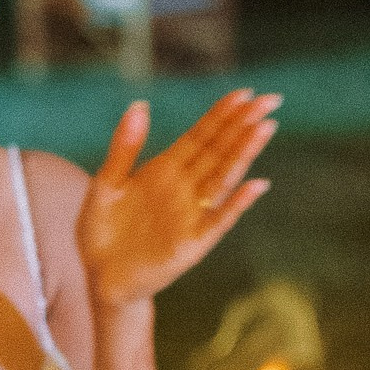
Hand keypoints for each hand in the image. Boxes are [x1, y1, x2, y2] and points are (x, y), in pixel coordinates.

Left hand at [77, 89, 278, 311]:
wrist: (99, 277)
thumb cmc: (102, 231)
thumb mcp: (107, 184)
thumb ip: (124, 148)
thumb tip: (140, 105)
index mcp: (166, 170)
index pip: (201, 136)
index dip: (222, 114)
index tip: (245, 92)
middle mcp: (185, 188)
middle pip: (219, 151)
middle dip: (243, 125)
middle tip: (270, 100)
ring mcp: (191, 215)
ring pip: (223, 179)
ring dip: (244, 154)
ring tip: (265, 128)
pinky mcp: (191, 244)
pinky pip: (218, 221)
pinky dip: (236, 204)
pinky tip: (255, 185)